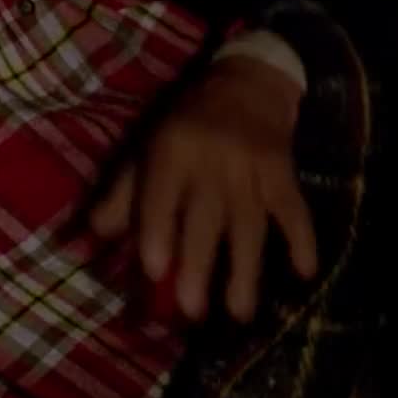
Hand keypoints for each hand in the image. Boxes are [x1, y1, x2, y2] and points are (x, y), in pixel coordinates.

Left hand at [89, 55, 317, 322]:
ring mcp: (253, 169)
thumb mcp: (148, 146)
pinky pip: (295, 210)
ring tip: (240, 314)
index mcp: (172, 150)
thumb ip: (123, 193)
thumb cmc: (187, 123)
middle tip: (192, 310)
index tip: (154, 271)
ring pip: (250, 224)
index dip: (159, 231)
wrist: (249, 83)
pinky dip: (303, 240)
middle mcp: (213, 160)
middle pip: (207, 218)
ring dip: (246, 269)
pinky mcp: (285, 174)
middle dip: (199, 264)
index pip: (163, 194)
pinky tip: (306, 273)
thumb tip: (91, 236)